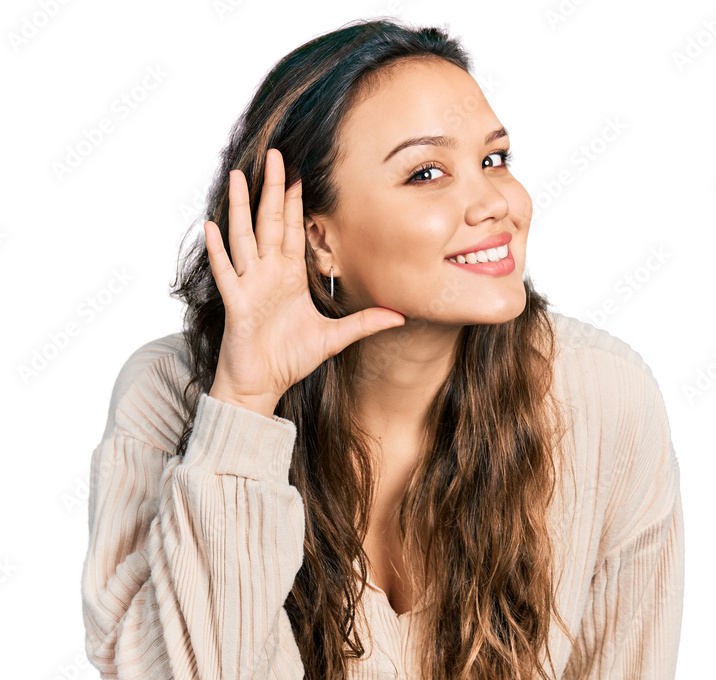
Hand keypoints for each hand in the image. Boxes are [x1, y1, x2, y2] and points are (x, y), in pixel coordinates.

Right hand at [203, 148, 405, 407]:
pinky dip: (219, 251)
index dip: (297, 203)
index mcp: (289, 278)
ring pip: (244, 238)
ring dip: (241, 207)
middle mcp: (267, 275)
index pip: (294, 231)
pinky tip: (212, 227)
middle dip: (274, 190)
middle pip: (270, 223)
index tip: (302, 173)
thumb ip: (364, 323)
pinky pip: (226, 273)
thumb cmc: (290, 360)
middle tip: (276, 155)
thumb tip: (400, 316)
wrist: (261, 384)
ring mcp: (249, 286)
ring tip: (239, 176)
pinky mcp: (236, 304)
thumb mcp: (334, 338)